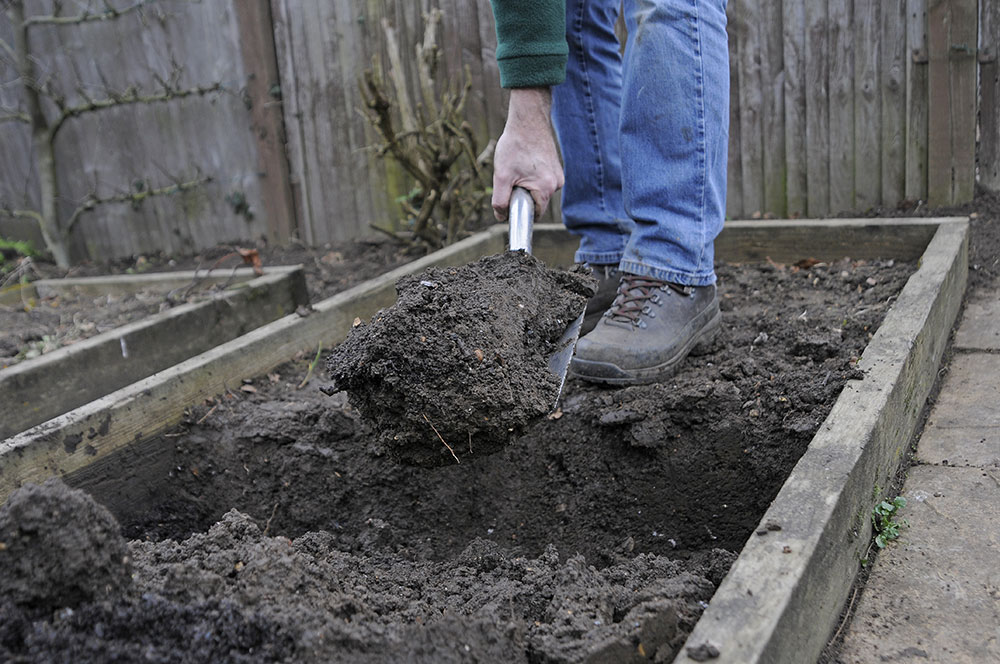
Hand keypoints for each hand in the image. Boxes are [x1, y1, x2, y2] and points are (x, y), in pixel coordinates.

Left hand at [492, 87, 563, 220]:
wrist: (528, 119)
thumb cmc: (515, 145)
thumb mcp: (502, 176)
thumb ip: (500, 201)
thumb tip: (501, 217)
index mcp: (546, 188)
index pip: (534, 214)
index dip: (519, 212)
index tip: (509, 201)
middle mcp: (557, 183)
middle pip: (536, 203)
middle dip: (522, 196)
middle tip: (511, 178)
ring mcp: (558, 175)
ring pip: (538, 192)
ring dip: (526, 186)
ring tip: (518, 168)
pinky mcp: (556, 167)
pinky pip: (542, 181)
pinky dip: (532, 177)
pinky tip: (524, 163)